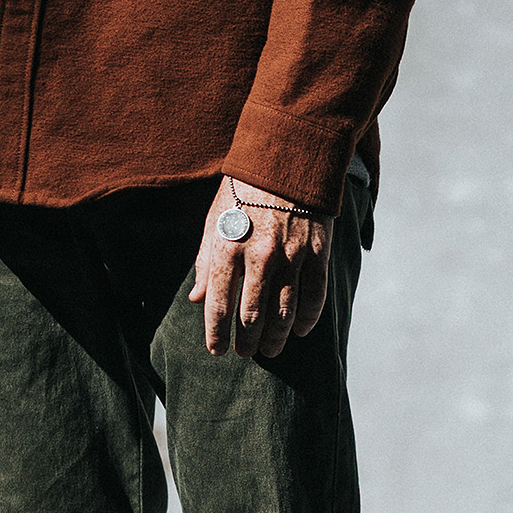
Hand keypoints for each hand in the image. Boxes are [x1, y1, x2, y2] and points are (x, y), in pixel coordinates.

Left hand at [189, 177, 331, 357]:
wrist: (286, 159)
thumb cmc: (243, 192)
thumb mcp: (213, 221)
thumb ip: (205, 262)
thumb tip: (196, 300)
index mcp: (227, 248)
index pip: (218, 305)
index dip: (216, 334)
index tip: (216, 350)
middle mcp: (259, 256)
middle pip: (252, 316)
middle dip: (247, 342)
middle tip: (245, 353)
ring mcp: (291, 256)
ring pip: (283, 313)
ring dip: (276, 338)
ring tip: (270, 350)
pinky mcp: (317, 253)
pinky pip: (314, 296)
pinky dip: (307, 319)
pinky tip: (299, 331)